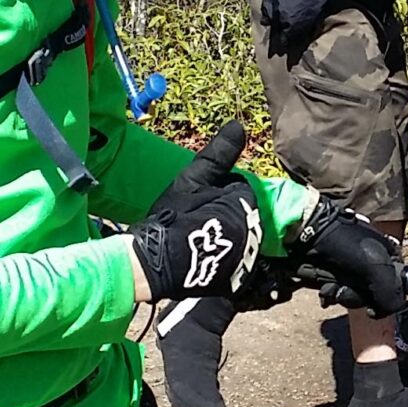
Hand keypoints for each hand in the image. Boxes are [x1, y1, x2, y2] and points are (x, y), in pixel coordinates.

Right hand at [131, 121, 262, 301]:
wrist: (155, 263)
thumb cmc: (171, 217)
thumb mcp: (193, 178)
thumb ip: (219, 153)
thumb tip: (239, 126)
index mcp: (245, 203)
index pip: (238, 189)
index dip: (215, 191)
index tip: (195, 201)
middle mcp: (253, 231)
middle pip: (239, 215)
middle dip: (222, 214)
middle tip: (193, 221)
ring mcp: (246, 258)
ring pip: (236, 238)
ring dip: (221, 237)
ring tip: (193, 240)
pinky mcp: (237, 280)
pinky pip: (233, 264)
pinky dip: (221, 261)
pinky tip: (199, 259)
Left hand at [290, 198, 407, 315]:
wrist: (304, 232)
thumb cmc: (342, 244)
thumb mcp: (375, 265)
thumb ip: (390, 292)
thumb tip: (386, 311)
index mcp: (389, 256)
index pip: (398, 288)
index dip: (385, 297)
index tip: (374, 298)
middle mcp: (373, 264)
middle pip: (374, 296)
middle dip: (357, 295)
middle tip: (344, 287)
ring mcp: (353, 270)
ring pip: (354, 296)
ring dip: (341, 293)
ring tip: (330, 285)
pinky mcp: (334, 275)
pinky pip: (337, 293)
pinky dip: (330, 293)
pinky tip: (324, 288)